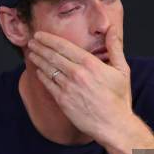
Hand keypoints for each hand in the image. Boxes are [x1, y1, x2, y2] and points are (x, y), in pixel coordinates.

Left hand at [26, 26, 133, 145]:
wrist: (113, 125)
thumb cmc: (119, 98)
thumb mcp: (122, 69)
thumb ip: (115, 47)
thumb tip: (112, 28)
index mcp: (90, 64)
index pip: (64, 46)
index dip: (49, 39)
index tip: (40, 35)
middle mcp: (76, 74)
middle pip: (52, 56)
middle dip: (40, 47)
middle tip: (32, 42)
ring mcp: (68, 88)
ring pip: (48, 69)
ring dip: (38, 60)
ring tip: (32, 54)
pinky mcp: (63, 101)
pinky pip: (48, 85)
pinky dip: (42, 76)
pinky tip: (38, 71)